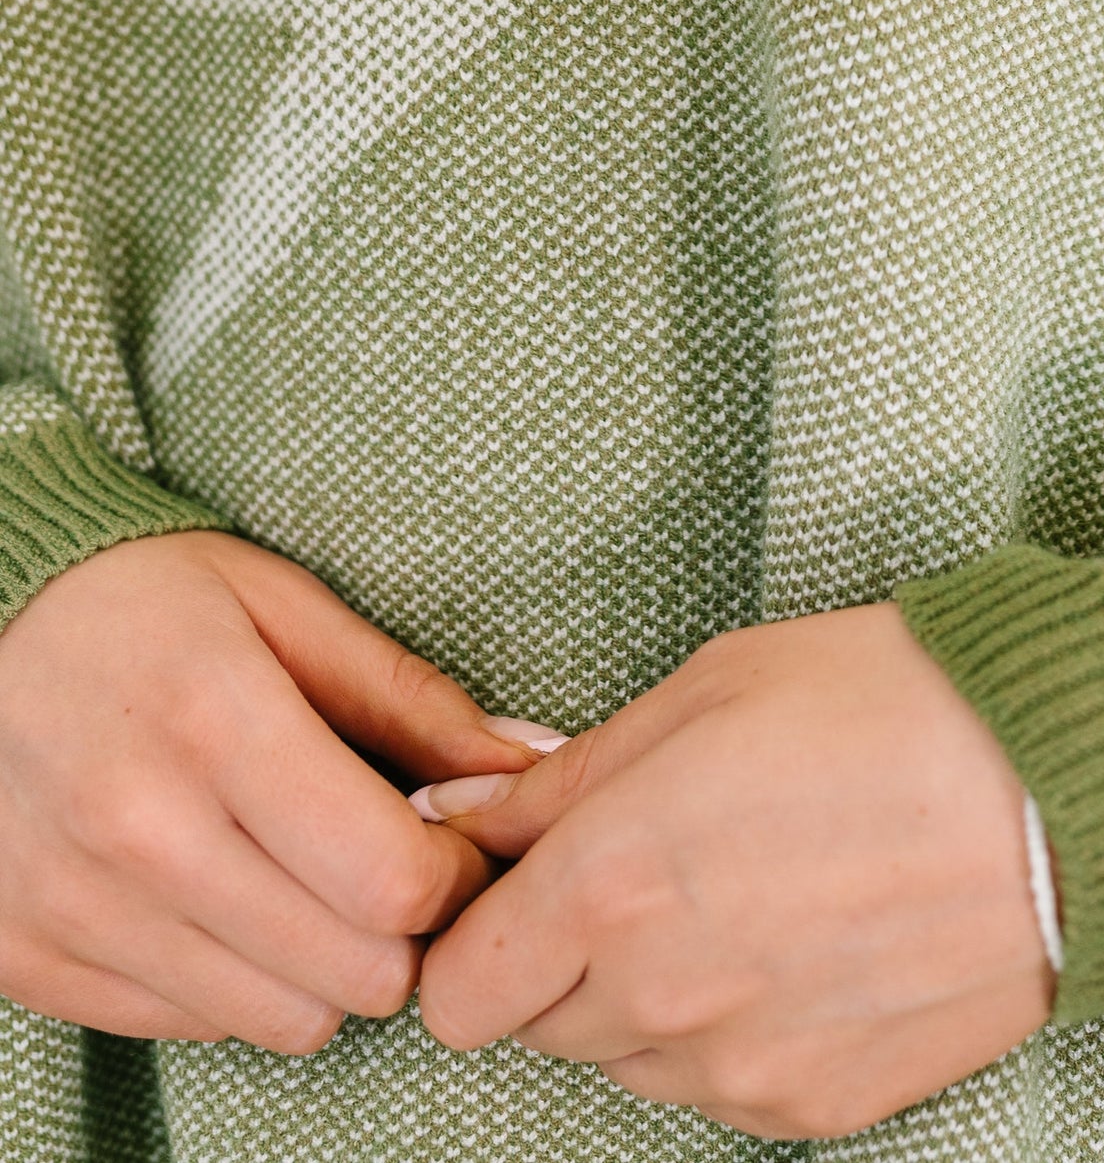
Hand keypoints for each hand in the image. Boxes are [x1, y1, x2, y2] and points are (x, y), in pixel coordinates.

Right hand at [0, 531, 550, 1052]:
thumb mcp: (285, 605)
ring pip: (278, 1021)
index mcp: (216, 722)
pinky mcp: (26, 955)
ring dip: (324, 969)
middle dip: (404, 934)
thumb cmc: (146, 601)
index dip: (457, 879)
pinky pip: (187, 1028)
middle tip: (393, 869)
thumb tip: (527, 765)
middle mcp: (136, 829)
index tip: (458, 845)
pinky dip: (232, 983)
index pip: (389, 882)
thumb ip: (408, 698)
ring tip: (309, 883)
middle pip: (350, 973)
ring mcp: (73, 904)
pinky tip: (225, 899)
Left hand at [416, 603, 1053, 1140]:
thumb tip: (457, 817)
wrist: (1066, 787)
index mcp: (612, 883)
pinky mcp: (819, 1110)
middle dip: (561, 956)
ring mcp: (742, 1070)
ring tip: (742, 890)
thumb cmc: (888, 702)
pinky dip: (734, 1031)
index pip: (458, 989)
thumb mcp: (707, 687)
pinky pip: (721, 1089)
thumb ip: (562, 775)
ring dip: (647, 997)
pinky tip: (802, 939)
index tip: (515, 883)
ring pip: (629, 1063)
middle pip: (538, 1028)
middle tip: (647, 864)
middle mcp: (661, 999)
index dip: (477, 932)